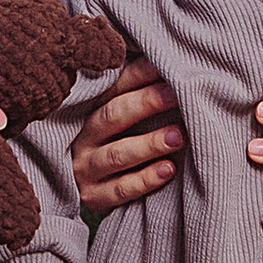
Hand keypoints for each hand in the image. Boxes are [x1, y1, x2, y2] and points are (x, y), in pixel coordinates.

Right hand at [68, 57, 182, 211]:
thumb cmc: (118, 145)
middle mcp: (84, 137)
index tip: (166, 65)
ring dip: (149, 144)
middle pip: (112, 116)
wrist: (87, 191)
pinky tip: (168, 169)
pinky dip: (145, 180)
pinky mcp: (93, 197)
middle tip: (176, 94)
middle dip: (146, 103)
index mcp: (91, 111)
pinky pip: (120, 190)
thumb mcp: (121, 120)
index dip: (140, 74)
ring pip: (117, 155)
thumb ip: (139, 97)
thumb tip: (173, 67)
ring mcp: (85, 169)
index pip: (115, 87)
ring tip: (178, 136)